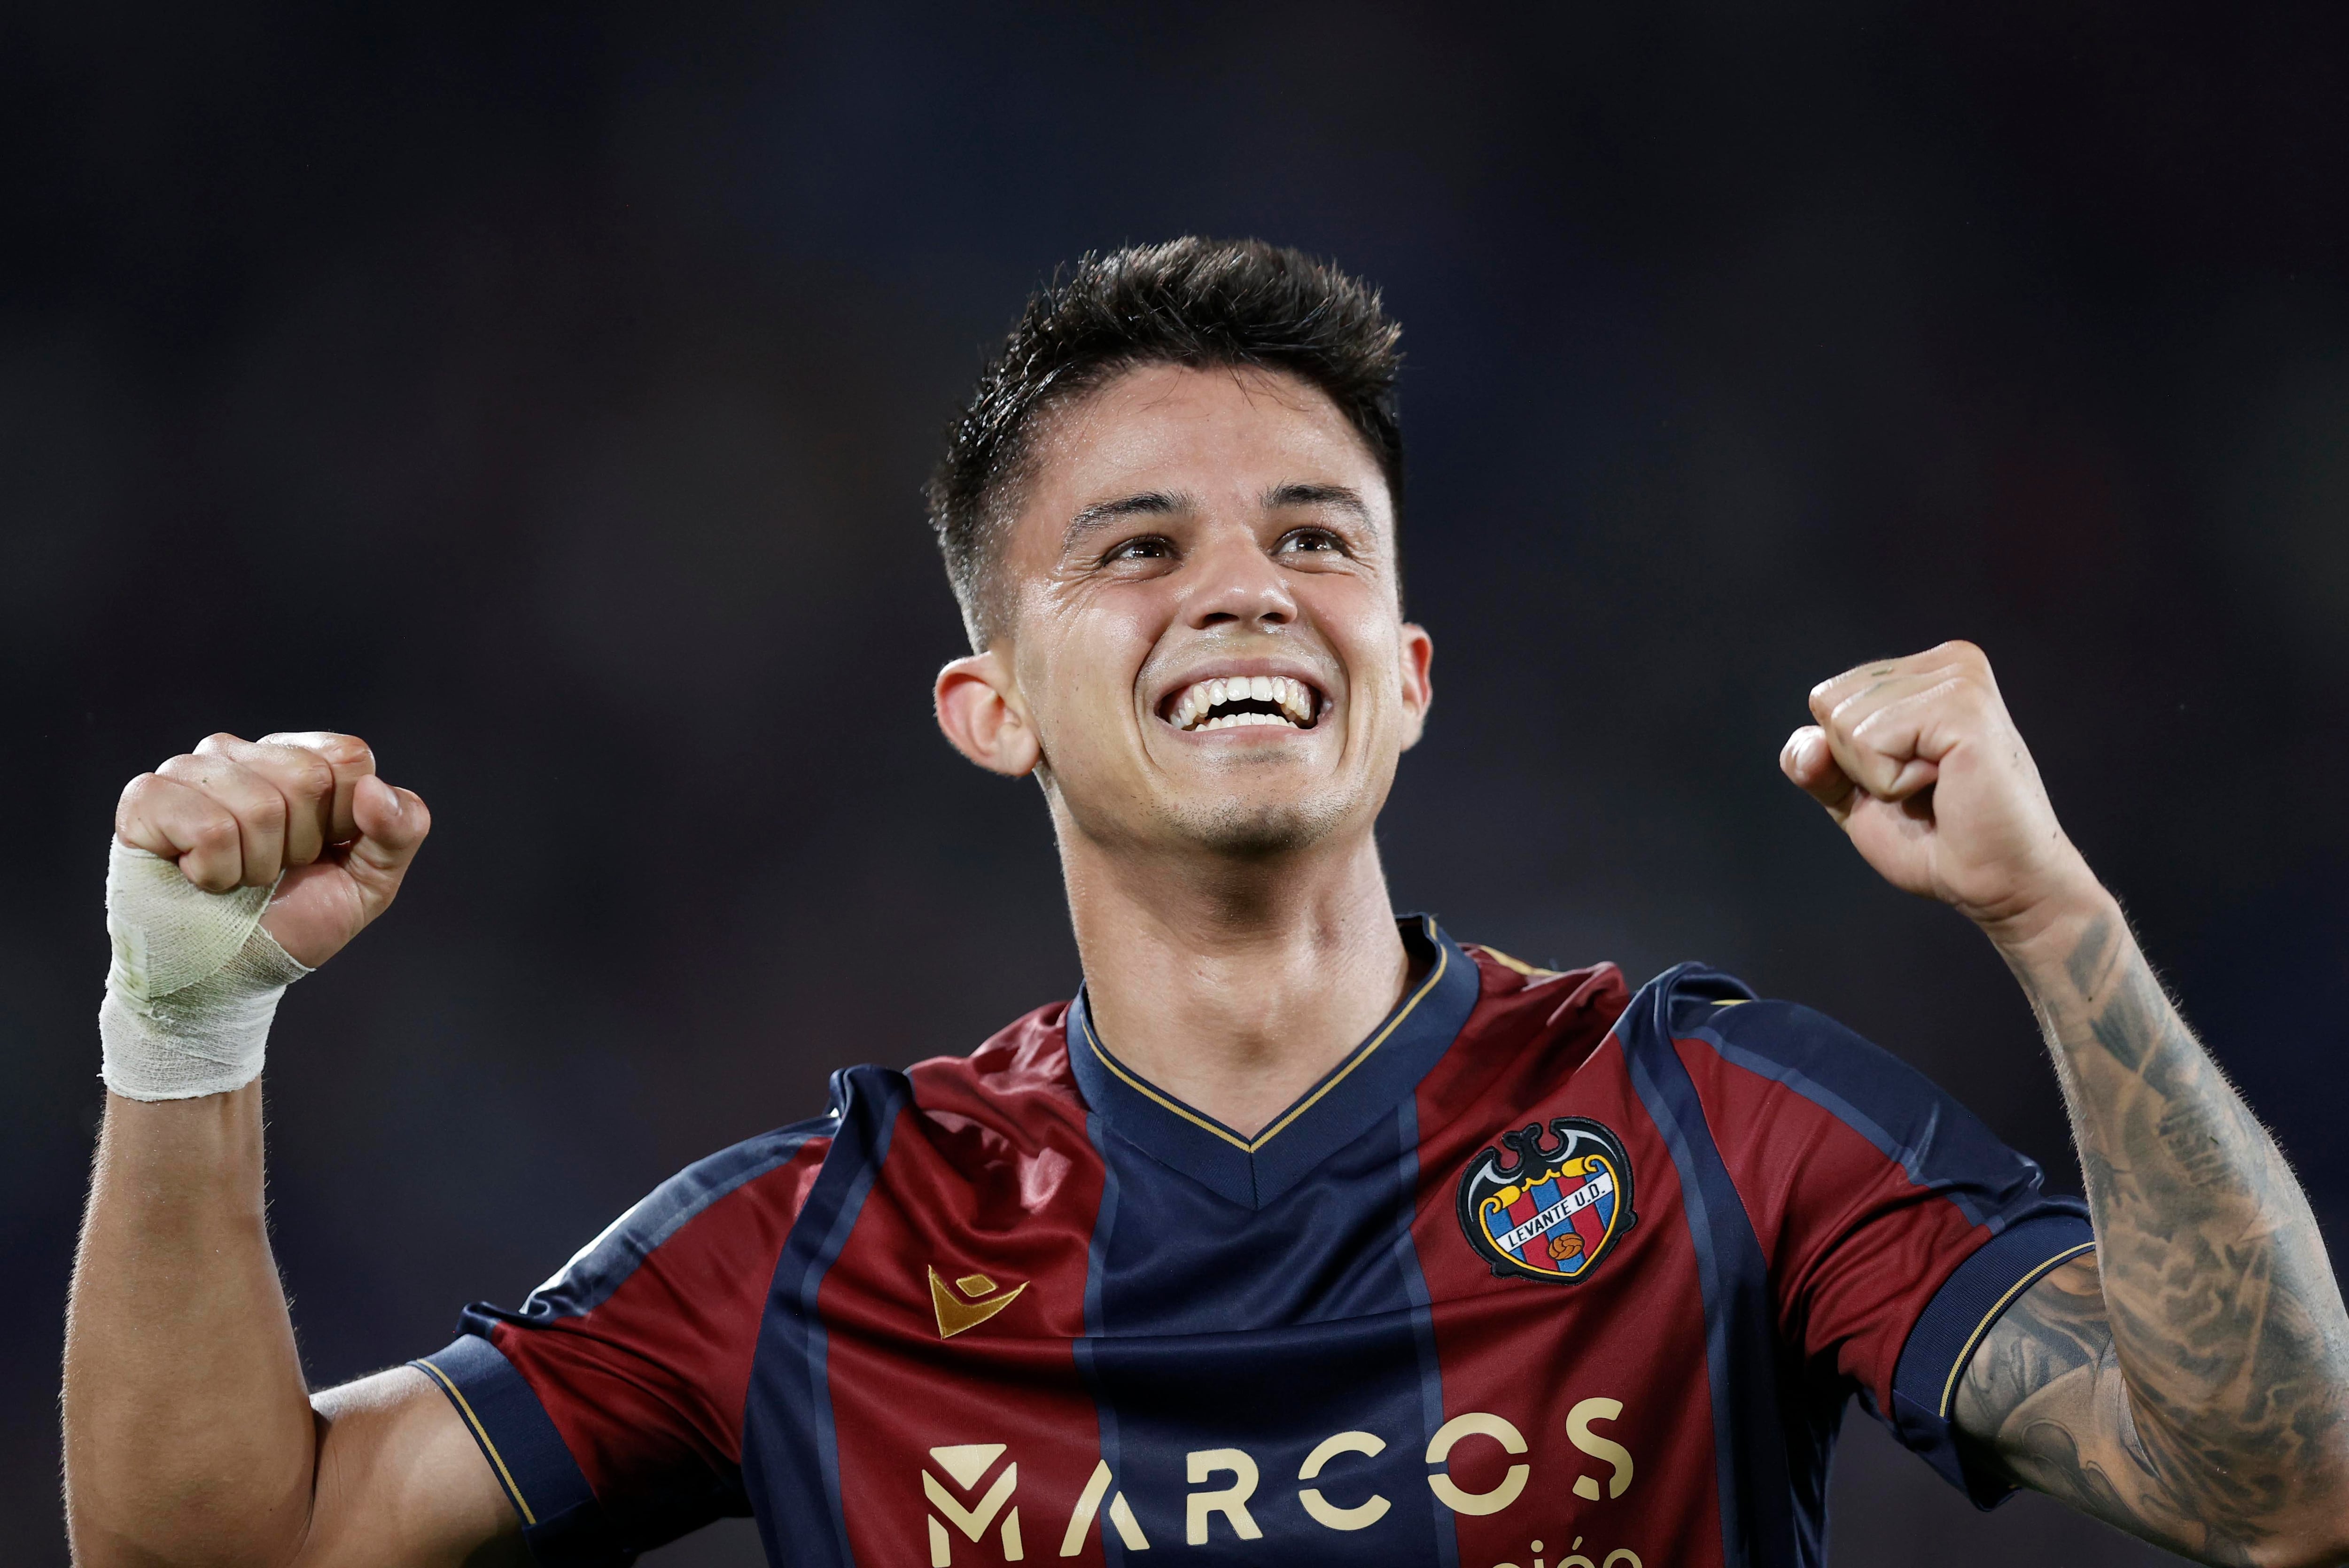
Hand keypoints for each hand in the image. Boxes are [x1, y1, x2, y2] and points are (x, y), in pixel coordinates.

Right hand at [113, 732, 430, 968]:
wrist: (228, 976)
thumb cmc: (293, 920)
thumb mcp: (369, 881)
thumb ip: (400, 830)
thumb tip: (374, 788)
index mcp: (298, 760)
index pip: (349, 757)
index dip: (345, 820)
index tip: (320, 852)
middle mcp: (241, 753)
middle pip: (307, 777)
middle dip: (301, 845)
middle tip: (272, 872)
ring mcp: (189, 770)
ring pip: (258, 805)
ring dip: (256, 865)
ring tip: (235, 878)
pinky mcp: (147, 799)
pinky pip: (207, 825)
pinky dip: (215, 871)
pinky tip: (198, 878)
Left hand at [1779, 642, 2099, 939]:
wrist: (1998, 883)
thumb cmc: (1937, 841)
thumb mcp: (1856, 796)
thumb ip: (1817, 763)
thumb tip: (1807, 744)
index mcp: (1927, 671)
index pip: (1827, 698)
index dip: (1848, 758)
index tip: (1909, 779)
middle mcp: (1950, 661)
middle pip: (1829, 704)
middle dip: (1860, 765)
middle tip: (1926, 789)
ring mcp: (1959, 678)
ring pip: (1845, 723)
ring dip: (1878, 776)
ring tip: (1939, 788)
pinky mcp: (1963, 705)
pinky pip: (1870, 741)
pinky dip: (1891, 783)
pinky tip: (1944, 786)